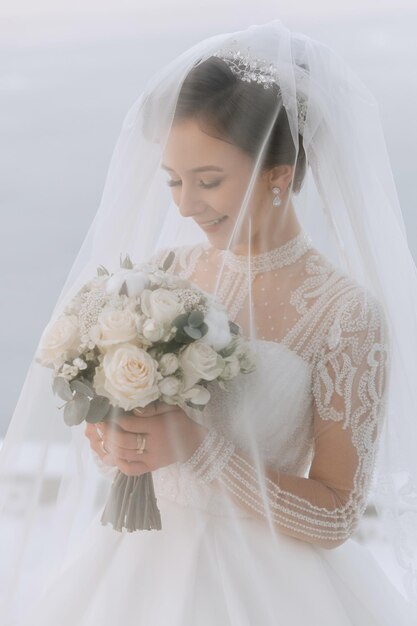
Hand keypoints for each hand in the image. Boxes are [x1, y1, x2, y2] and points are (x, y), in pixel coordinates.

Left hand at [84, 400, 208, 476]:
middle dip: (107, 433)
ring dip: (109, 446)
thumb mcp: (170, 408)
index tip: (104, 414)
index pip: (129, 424)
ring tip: (103, 437)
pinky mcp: (151, 468)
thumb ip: (152, 408)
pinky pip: (130, 469)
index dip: (113, 420)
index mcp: (157, 427)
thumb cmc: (180, 422)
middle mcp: (153, 445)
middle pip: (122, 441)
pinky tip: (113, 453)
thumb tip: (132, 409)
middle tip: (99, 425)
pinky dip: (118, 463)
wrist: (194, 443)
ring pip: (123, 455)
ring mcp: (151, 459)